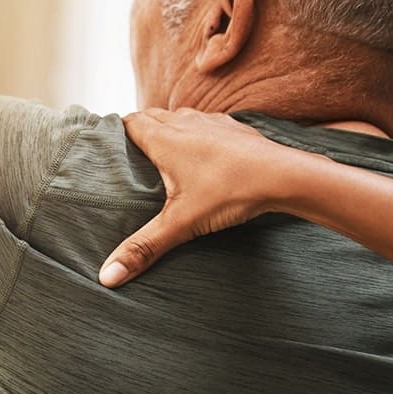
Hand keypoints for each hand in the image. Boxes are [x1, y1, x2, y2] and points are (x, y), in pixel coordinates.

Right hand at [98, 108, 291, 287]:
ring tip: (163, 150)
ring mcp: (213, 122)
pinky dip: (198, 132)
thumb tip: (107, 277)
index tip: (107, 142)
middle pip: (152, 115)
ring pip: (180, 116)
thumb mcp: (180, 224)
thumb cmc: (231, 192)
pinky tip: (203, 152)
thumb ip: (143, 248)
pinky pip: (208, 123)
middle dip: (139, 129)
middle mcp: (186, 123)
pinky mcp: (236, 128)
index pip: (130, 122)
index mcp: (165, 139)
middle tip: (129, 151)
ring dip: (169, 127)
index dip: (117, 130)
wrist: (285, 176)